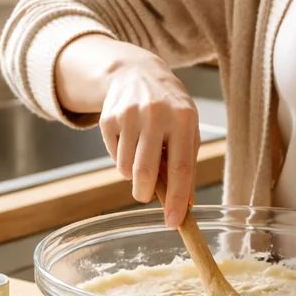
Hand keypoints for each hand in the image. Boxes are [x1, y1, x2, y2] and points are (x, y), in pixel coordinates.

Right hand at [97, 49, 198, 227]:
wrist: (136, 72)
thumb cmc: (170, 107)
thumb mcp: (187, 128)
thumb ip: (186, 165)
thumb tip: (185, 205)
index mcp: (183, 119)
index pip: (181, 168)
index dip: (176, 199)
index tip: (173, 223)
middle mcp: (156, 115)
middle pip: (145, 172)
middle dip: (145, 193)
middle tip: (146, 195)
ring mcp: (129, 114)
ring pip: (126, 168)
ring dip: (133, 174)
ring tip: (141, 155)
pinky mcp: (108, 118)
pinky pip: (114, 156)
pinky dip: (122, 158)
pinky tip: (129, 139)